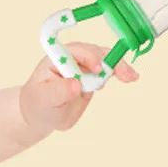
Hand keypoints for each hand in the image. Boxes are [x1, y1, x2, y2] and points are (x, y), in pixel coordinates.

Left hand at [19, 41, 139, 137]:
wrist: (41, 116)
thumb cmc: (37, 105)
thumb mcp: (43, 100)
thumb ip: (58, 92)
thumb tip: (75, 85)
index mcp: (56, 59)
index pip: (74, 50)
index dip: (87, 55)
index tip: (97, 68)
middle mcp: (71, 58)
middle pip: (95, 53)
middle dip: (110, 61)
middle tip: (123, 75)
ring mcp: (84, 67)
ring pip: (105, 60)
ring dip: (119, 66)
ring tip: (130, 77)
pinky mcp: (93, 77)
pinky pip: (109, 71)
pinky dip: (120, 73)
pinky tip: (129, 78)